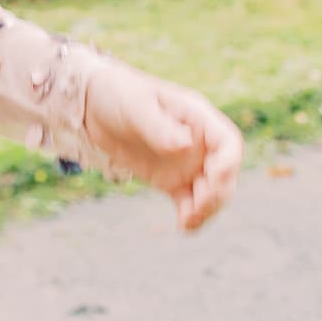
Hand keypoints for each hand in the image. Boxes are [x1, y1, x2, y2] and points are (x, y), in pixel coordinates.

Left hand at [84, 62, 243, 232]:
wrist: (93, 104)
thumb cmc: (118, 93)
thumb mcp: (137, 106)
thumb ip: (160, 127)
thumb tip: (186, 146)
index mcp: (197, 118)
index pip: (228, 143)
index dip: (228, 164)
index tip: (213, 178)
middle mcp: (198, 143)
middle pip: (224, 173)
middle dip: (217, 193)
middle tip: (197, 206)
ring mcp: (187, 164)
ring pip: (211, 193)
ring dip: (207, 210)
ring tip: (188, 220)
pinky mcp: (171, 181)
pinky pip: (190, 203)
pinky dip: (191, 217)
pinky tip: (183, 227)